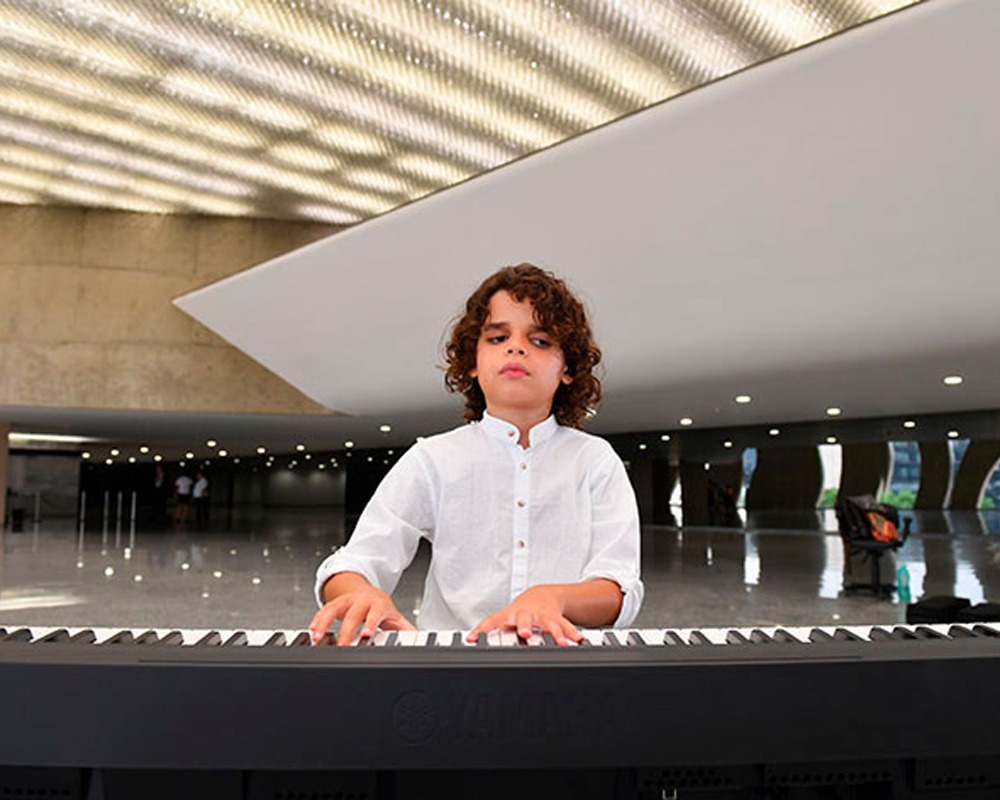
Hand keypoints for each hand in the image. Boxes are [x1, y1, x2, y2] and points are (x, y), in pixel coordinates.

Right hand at [309, 580, 414, 646]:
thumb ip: (405, 629)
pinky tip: (311, 632)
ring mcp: (347, 600)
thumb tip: (418, 640)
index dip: (371, 623)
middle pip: (353, 614)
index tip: (366, 635)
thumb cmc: (381, 607)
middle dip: (346, 630)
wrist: (367, 590)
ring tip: (317, 639)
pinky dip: (317, 620)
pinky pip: (324, 609)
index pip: (376, 613)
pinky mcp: (335, 602)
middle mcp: (362, 600)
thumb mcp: (394, 617)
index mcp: (378, 604)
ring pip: (334, 609)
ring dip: (324, 623)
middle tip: (341, 645)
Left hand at [466, 585, 583, 645]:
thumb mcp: (503, 618)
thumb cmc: (520, 611)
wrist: (541, 595)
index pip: (494, 620)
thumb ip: (488, 629)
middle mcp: (527, 614)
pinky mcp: (557, 618)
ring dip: (555, 633)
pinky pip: (567, 625)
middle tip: (525, 633)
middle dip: (525, 625)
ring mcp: (543, 616)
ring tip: (560, 642)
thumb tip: (469, 640)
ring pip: (549, 623)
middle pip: (525, 618)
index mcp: (510, 615)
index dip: (485, 629)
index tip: (476, 638)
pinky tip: (577, 640)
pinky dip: (572, 633)